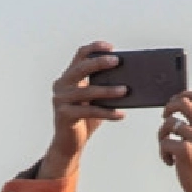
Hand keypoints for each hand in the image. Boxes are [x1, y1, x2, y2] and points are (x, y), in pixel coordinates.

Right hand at [40, 41, 128, 178]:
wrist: (69, 144)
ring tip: (126, 90)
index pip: (80, 55)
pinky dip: (107, 113)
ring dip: (108, 90)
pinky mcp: (64, 115)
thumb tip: (130, 80)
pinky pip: (90, 112)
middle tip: (118, 61)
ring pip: (87, 91)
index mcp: (68, 77)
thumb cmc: (85, 119)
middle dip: (100, 63)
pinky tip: (121, 114)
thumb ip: (103, 87)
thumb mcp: (94, 100)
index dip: (95, 48)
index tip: (111, 47)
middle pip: (81, 68)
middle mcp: (61, 85)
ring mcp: (61, 100)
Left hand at [158, 91, 191, 191]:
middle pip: (182, 103)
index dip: (184, 94)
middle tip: (164, 118)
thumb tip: (184, 107)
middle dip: (169, 108)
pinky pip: (164, 142)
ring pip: (169, 124)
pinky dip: (162, 152)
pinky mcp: (185, 151)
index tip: (175, 102)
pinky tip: (169, 162)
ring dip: (162, 135)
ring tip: (167, 148)